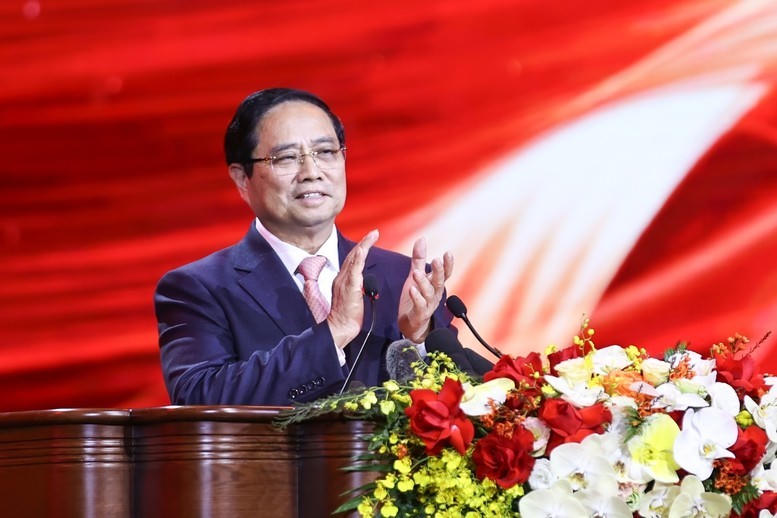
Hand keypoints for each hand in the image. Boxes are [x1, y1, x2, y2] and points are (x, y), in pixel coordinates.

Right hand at [327, 229, 378, 347]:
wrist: (340, 327)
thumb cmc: (347, 316)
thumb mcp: (352, 297)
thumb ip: (356, 287)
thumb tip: (361, 282)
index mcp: (343, 280)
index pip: (353, 260)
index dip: (361, 249)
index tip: (369, 240)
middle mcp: (342, 277)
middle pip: (353, 255)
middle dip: (364, 242)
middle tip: (374, 232)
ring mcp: (344, 281)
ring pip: (354, 259)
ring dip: (364, 245)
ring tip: (373, 235)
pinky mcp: (349, 287)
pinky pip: (354, 270)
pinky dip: (358, 258)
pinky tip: (363, 249)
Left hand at [398, 237, 453, 342]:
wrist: (412, 324)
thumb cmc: (416, 297)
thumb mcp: (416, 275)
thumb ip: (419, 258)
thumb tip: (422, 238)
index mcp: (436, 284)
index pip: (445, 273)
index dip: (448, 264)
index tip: (448, 253)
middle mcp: (435, 294)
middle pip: (439, 282)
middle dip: (439, 271)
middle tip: (436, 260)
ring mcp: (428, 305)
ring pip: (428, 293)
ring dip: (423, 283)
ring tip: (416, 273)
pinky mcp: (419, 314)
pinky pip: (419, 305)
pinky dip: (416, 297)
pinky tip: (412, 289)